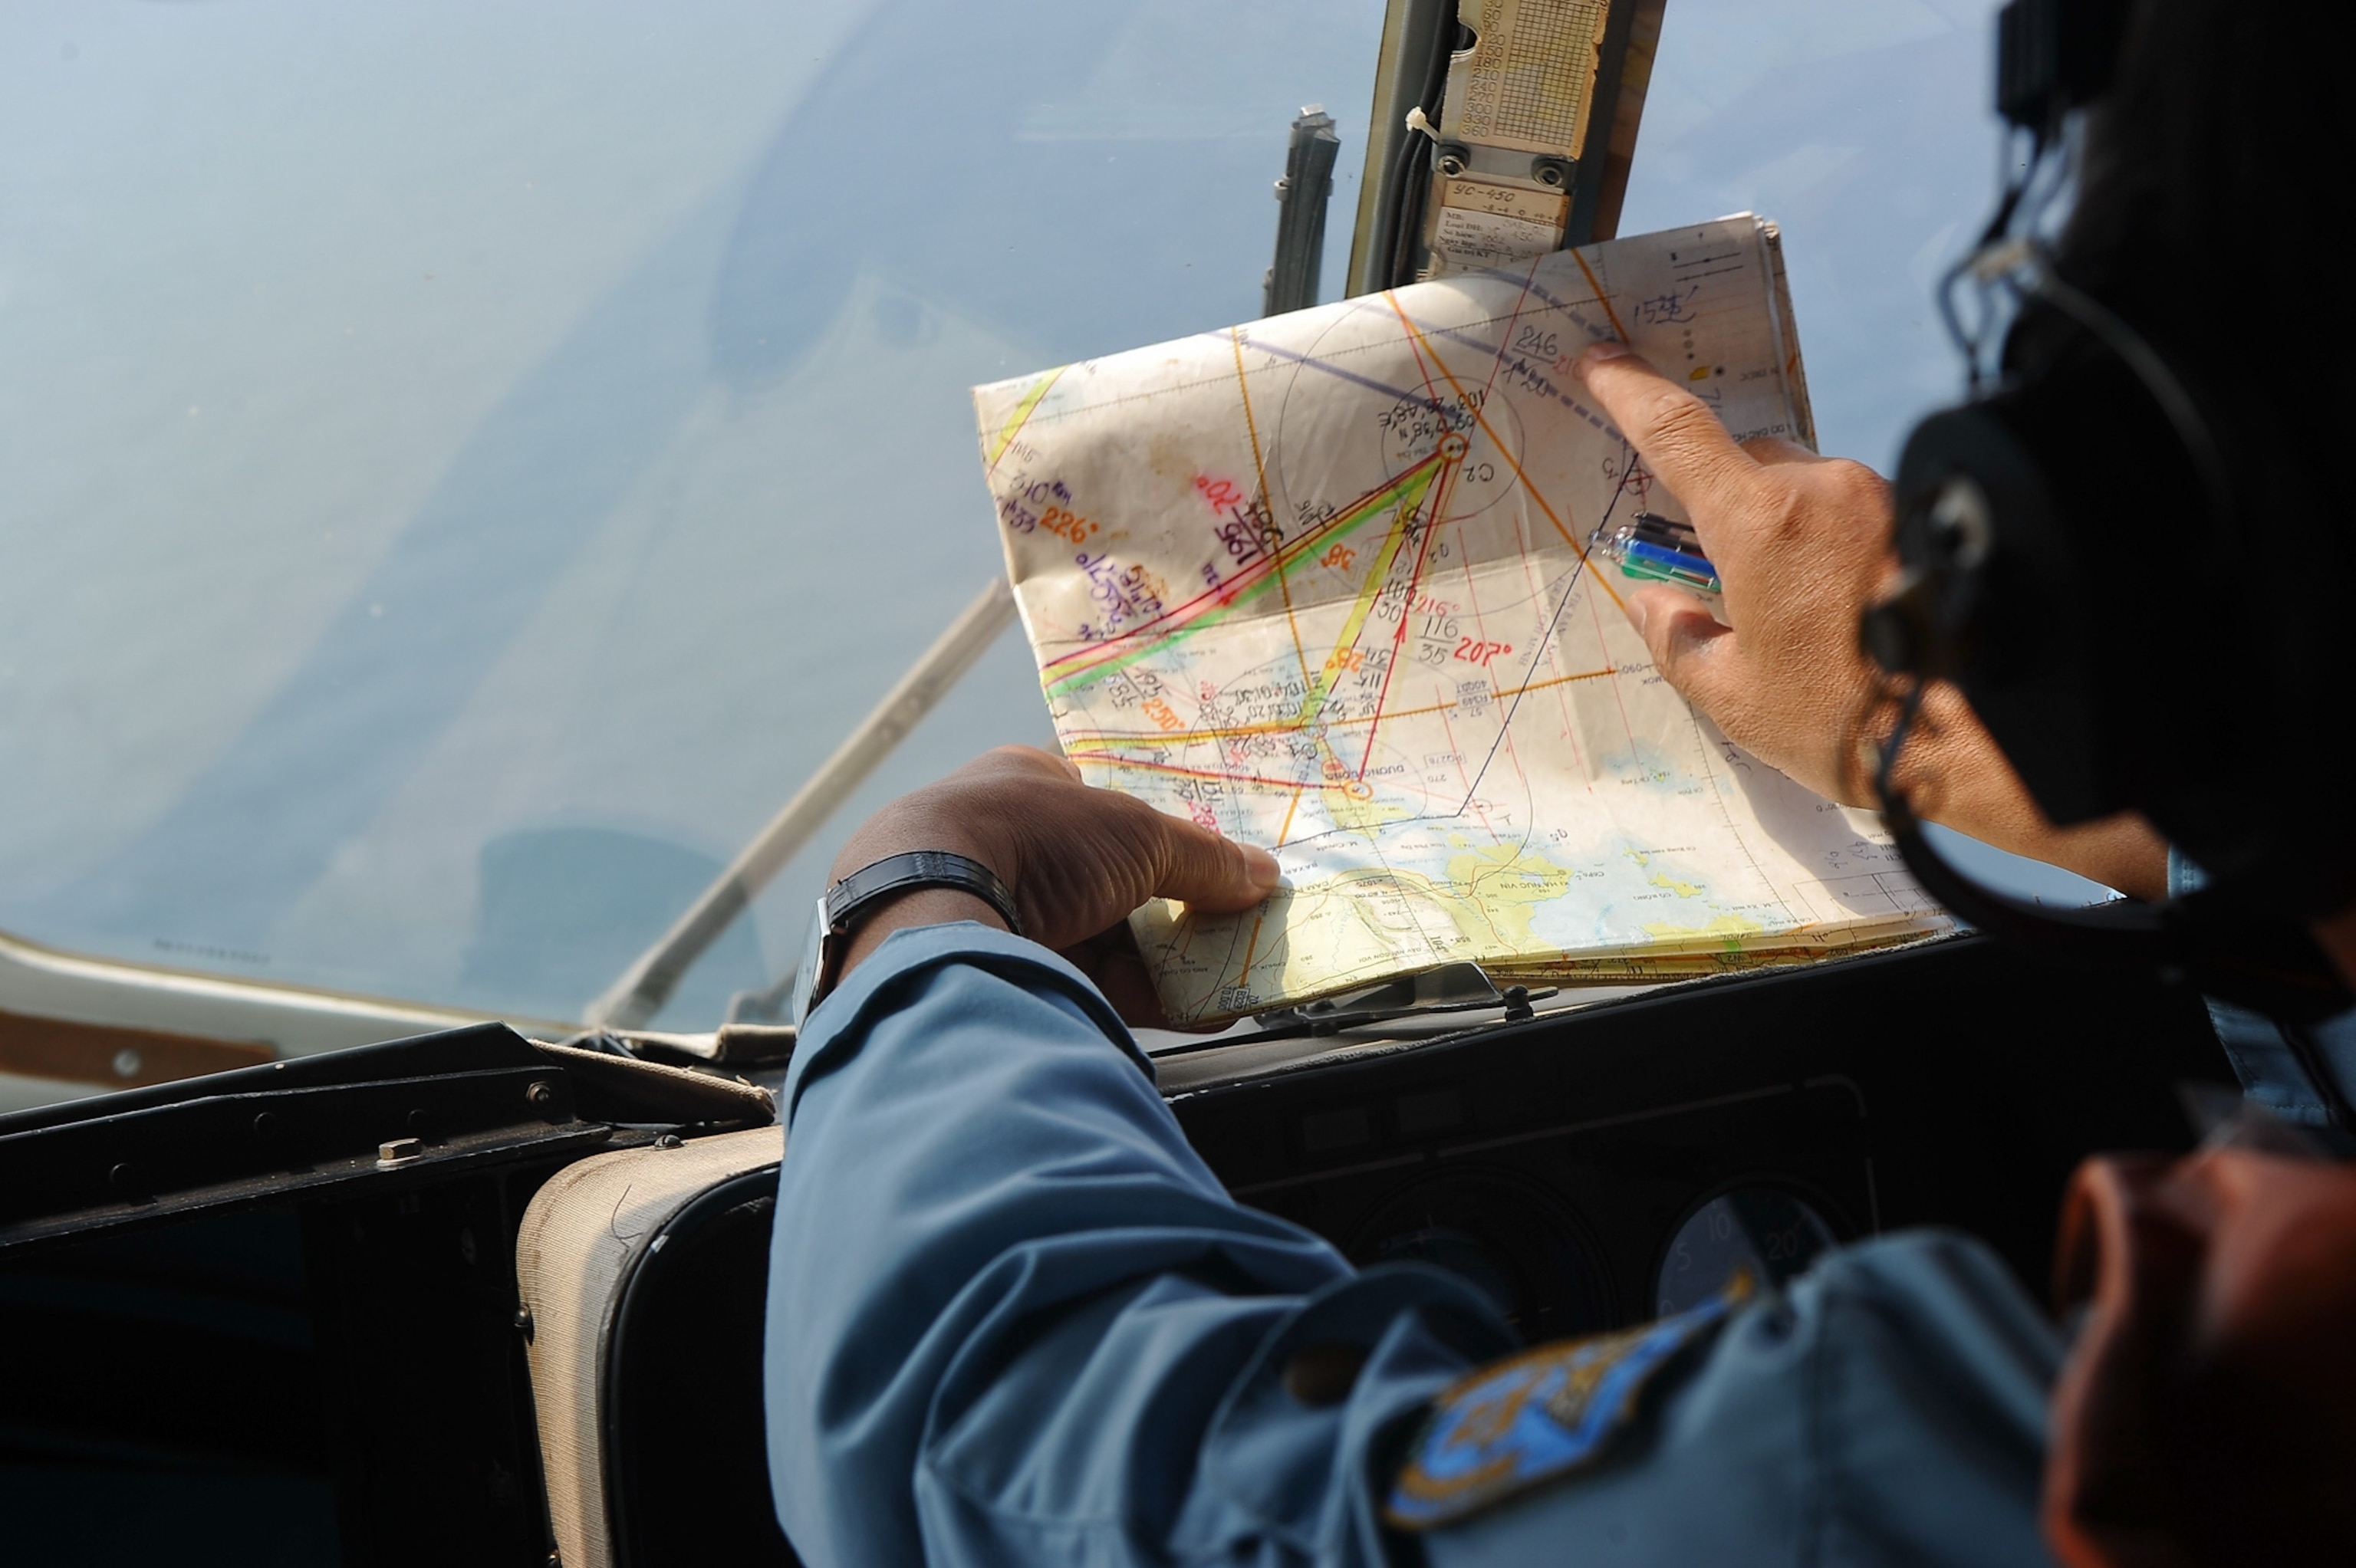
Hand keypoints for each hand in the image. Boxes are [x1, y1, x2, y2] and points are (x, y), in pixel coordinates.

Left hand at [826, 746, 1280, 1022]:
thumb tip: (1260, 876)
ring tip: (1221, 978)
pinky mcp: (991, 974)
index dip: (1158, 836)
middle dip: (1166, 909)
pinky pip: (1074, 982)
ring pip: (1091, 937)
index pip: (1102, 805)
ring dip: (1157, 959)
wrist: (927, 918)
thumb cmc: (1030, 840)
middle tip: (1226, 931)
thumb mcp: (1138, 834)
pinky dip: (1129, 996)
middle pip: (1105, 880)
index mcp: (1021, 783)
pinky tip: (1183, 1010)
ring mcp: (990, 910)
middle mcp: (1000, 841)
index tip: (1209, 869)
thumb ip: (1204, 858)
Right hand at [1572, 342, 2166, 899]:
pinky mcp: (1917, 516)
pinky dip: (1829, 546)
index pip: (1677, 433)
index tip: (1602, 362)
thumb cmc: (1847, 722)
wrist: (1978, 738)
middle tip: (1721, 581)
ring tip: (1797, 617)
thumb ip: (1677, 639)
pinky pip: (1850, 512)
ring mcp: (1876, 498)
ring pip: (1803, 487)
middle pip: (1746, 463)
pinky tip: (1841, 613)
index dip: (1631, 393)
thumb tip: (1652, 602)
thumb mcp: (1733, 697)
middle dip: (1723, 506)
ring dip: (1783, 531)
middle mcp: (1820, 489)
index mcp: (1758, 522)